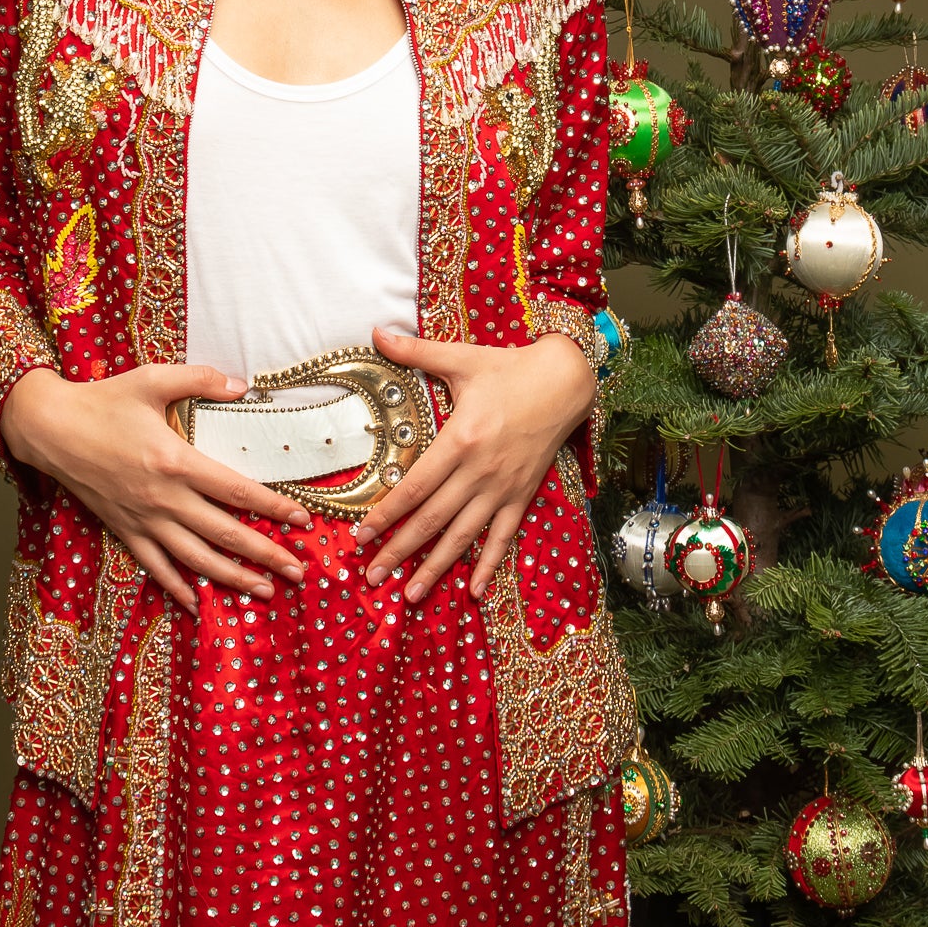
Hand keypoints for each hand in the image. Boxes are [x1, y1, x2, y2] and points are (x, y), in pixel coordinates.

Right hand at [0, 364, 311, 615]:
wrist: (49, 429)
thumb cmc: (102, 401)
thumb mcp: (152, 379)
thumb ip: (200, 379)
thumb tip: (242, 385)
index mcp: (176, 461)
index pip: (237, 491)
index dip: (274, 507)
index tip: (302, 521)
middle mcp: (164, 498)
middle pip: (225, 533)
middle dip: (265, 555)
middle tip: (298, 572)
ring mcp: (143, 519)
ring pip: (195, 558)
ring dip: (232, 578)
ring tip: (264, 591)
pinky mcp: (123, 529)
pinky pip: (154, 566)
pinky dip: (177, 587)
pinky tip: (197, 603)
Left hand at [353, 326, 595, 602]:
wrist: (565, 381)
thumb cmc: (509, 369)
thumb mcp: (461, 359)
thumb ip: (415, 351)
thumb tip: (374, 332)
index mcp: (460, 440)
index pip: (414, 487)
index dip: (386, 515)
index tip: (361, 536)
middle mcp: (480, 471)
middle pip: (432, 520)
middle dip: (400, 551)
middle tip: (372, 576)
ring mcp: (503, 488)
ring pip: (464, 536)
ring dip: (436, 567)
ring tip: (410, 594)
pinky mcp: (523, 495)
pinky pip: (503, 537)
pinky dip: (488, 565)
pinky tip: (472, 591)